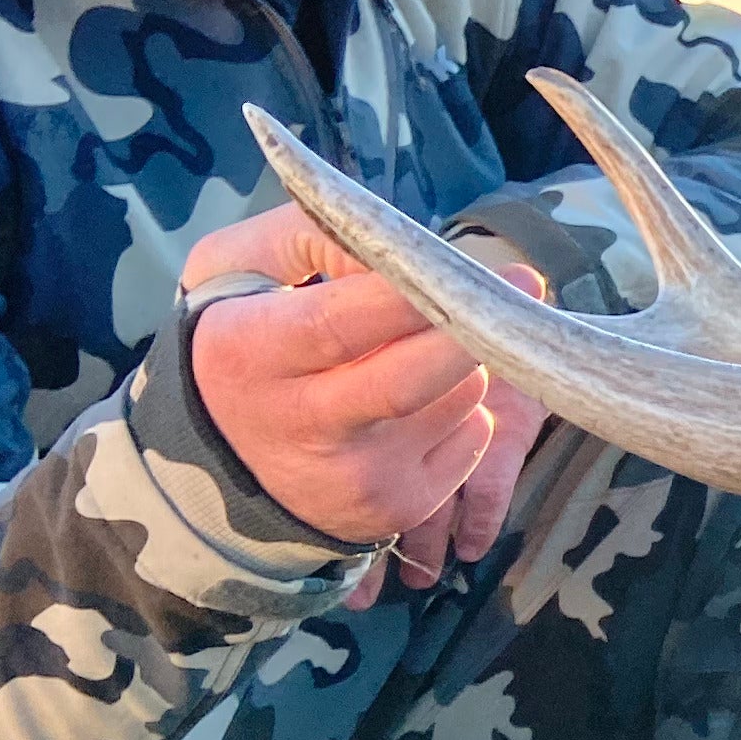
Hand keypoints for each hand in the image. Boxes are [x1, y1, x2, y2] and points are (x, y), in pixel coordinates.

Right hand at [181, 206, 548, 580]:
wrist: (223, 456)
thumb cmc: (244, 337)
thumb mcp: (239, 266)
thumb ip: (312, 232)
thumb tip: (404, 246)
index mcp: (251, 353)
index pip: (342, 322)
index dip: (411, 293)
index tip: (472, 264)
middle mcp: (302, 425)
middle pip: (413, 376)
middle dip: (471, 327)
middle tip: (517, 285)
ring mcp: (354, 475)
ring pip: (458, 399)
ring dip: (464, 362)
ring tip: (425, 348)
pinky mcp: (397, 507)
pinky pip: (472, 438)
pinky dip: (466, 409)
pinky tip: (423, 403)